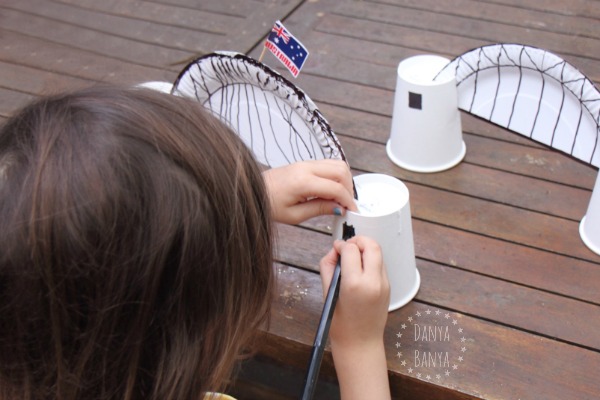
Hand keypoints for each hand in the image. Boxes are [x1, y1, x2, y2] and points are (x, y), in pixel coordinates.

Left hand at [262, 160, 356, 223]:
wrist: (254, 191)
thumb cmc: (270, 205)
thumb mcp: (294, 215)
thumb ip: (319, 209)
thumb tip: (339, 208)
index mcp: (303, 182)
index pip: (336, 188)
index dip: (348, 201)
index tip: (352, 212)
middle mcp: (306, 167)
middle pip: (341, 171)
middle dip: (349, 189)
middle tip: (347, 205)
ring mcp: (306, 162)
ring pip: (338, 164)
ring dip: (345, 180)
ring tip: (340, 198)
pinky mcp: (305, 162)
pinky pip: (329, 164)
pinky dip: (337, 175)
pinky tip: (332, 190)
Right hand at [319, 236, 390, 399]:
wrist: (360, 342)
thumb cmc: (339, 322)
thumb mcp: (327, 292)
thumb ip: (329, 266)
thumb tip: (334, 250)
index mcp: (355, 284)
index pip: (351, 249)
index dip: (341, 245)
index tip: (335, 249)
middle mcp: (373, 282)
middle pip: (371, 245)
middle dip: (358, 240)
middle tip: (347, 247)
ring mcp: (383, 284)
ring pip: (378, 252)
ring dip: (365, 249)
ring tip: (353, 258)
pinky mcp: (388, 287)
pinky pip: (380, 264)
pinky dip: (370, 260)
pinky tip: (360, 270)